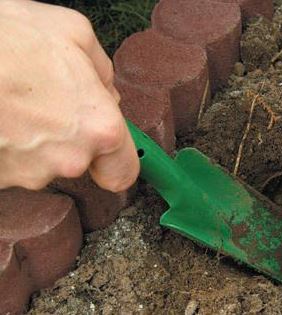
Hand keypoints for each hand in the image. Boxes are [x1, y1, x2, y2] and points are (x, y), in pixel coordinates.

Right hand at [0, 0, 138, 191]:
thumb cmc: (6, 41)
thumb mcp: (72, 32)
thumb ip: (102, 69)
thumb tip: (106, 91)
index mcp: (99, 128)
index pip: (123, 172)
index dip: (115, 161)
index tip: (107, 154)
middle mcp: (68, 159)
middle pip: (79, 160)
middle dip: (68, 135)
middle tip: (43, 100)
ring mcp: (27, 173)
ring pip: (42, 162)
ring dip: (33, 138)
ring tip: (12, 100)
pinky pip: (11, 164)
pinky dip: (6, 144)